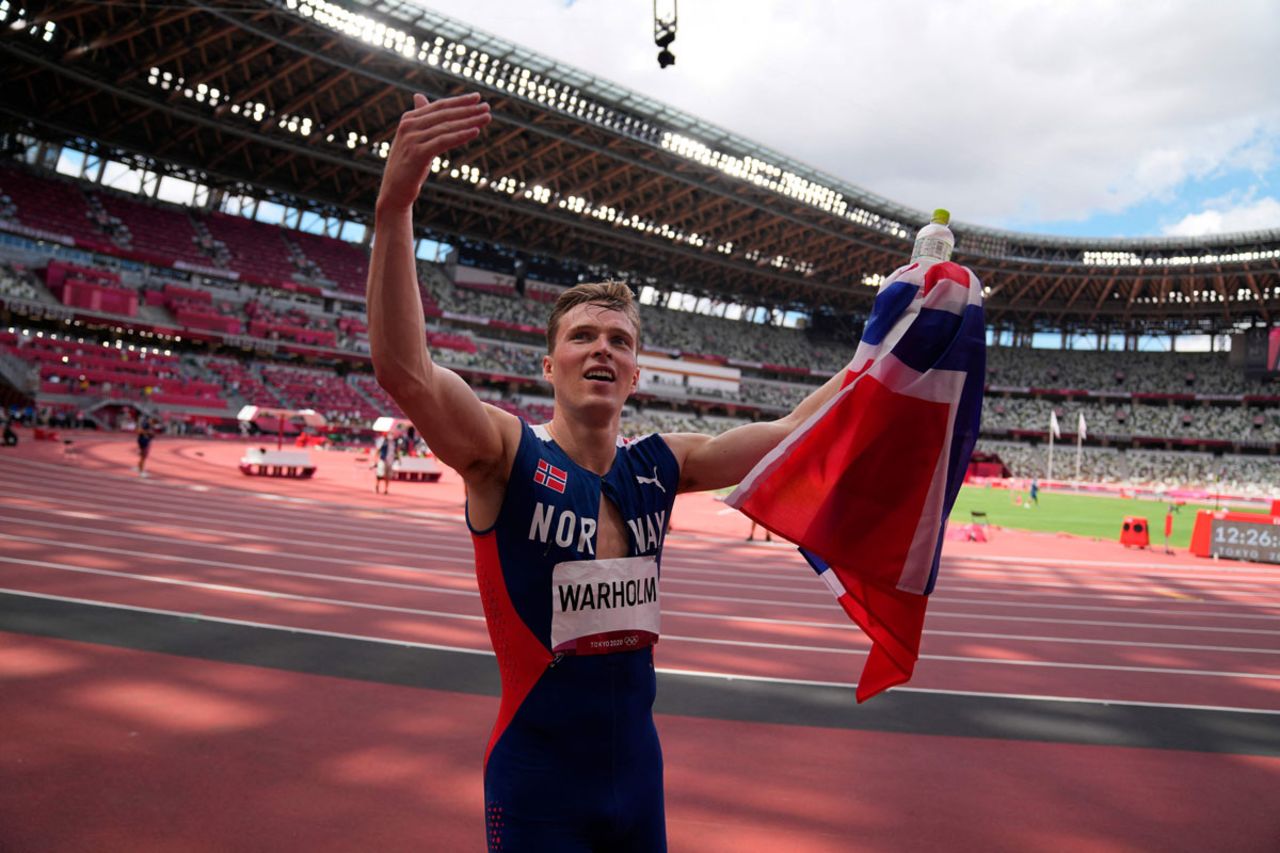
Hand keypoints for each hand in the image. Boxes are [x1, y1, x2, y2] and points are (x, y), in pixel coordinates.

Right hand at [376, 92, 491, 212]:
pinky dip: (461, 135)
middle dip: (468, 110)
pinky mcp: (418, 154)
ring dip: (469, 122)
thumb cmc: (408, 165)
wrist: (395, 190)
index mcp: (409, 119)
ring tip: (486, 118)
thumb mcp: (413, 138)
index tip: (477, 97)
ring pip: (446, 127)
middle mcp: (409, 126)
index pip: (439, 106)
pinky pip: (444, 141)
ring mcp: (412, 139)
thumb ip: (420, 119)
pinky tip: (475, 132)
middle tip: (486, 107)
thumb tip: (419, 95)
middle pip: (445, 114)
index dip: (459, 101)